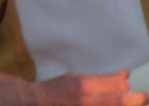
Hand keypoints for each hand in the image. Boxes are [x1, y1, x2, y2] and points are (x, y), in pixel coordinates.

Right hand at [29, 71, 145, 105]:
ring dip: (126, 104)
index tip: (126, 81)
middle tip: (142, 97)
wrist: (38, 103)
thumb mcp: (76, 77)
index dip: (125, 82)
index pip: (118, 83)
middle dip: (137, 98)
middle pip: (124, 100)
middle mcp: (89, 101)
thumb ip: (101, 79)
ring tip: (128, 100)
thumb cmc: (56, 89)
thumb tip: (124, 74)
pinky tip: (113, 104)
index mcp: (85, 85)